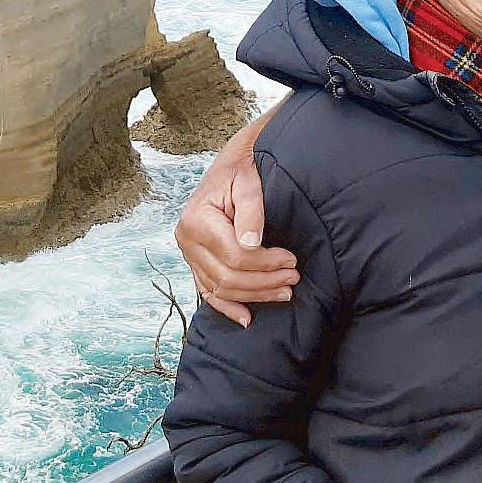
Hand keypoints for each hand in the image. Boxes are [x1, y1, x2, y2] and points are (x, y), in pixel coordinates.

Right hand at [175, 103, 298, 326]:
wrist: (231, 164)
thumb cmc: (241, 170)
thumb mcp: (248, 182)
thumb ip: (251, 210)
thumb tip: (251, 243)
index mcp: (197, 220)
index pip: (234, 255)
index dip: (265, 263)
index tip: (291, 259)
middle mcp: (187, 240)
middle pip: (227, 276)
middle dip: (264, 282)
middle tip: (293, 278)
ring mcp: (190, 254)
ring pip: (221, 288)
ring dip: (254, 295)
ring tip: (284, 292)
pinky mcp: (197, 262)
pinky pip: (208, 291)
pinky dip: (227, 307)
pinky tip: (247, 318)